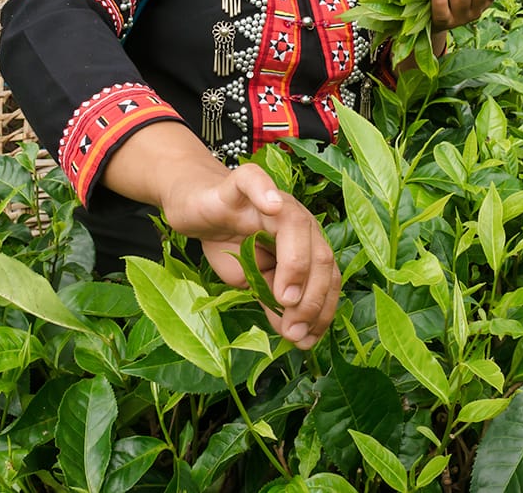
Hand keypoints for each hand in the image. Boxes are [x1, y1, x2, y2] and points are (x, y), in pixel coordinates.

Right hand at [158, 162, 339, 348]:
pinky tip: (271, 206)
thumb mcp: (253, 282)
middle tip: (294, 328)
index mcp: (307, 243)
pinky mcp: (239, 184)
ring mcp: (271, 199)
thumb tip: (295, 335)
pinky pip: (255, 181)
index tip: (307, 340)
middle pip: (319, 253)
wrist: (195, 210)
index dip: (322, 309)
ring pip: (296, 224)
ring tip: (285, 298)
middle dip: (311, 297)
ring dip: (296, 264)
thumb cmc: (229, 245)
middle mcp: (297, 219)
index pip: (327, 276)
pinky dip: (266, 192)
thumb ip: (274, 302)